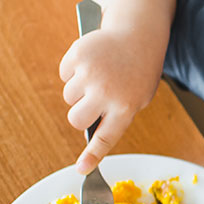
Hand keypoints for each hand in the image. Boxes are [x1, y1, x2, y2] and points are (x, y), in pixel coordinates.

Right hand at [58, 26, 163, 173]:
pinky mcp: (78, 55)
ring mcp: (90, 73)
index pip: (106, 138)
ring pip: (69, 97)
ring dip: (79, 90)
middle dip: (80, 115)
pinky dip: (73, 70)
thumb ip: (117, 115)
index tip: (82, 169)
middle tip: (92, 103)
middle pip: (76, 119)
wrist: (139, 34)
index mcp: (126, 106)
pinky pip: (64, 74)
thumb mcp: (138, 96)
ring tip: (99, 76)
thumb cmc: (139, 71)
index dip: (93, 155)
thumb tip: (89, 132)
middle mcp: (107, 92)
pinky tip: (92, 62)